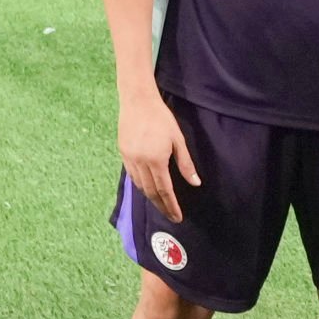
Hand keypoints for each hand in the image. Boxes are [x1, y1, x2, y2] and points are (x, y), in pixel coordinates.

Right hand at [117, 81, 201, 224]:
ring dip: (150, 197)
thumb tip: (195, 183)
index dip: (171, 205)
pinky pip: (131, 175)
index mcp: (156, 160)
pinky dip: (140, 185)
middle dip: (161, 206)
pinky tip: (146, 187)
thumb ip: (186, 164)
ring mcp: (129, 158)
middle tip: (170, 215)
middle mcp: (140, 162)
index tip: (177, 217)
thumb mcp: (178, 140)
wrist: (137, 101)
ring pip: (139, 185)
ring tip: (160, 204)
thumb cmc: (162, 118)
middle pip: (150, 191)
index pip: (164, 190)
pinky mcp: (123, 153)